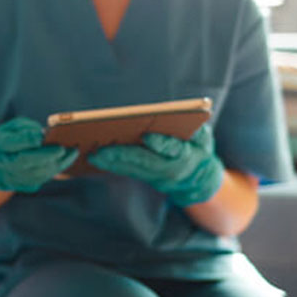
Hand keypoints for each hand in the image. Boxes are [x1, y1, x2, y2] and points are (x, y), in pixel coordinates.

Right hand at [0, 117, 77, 191]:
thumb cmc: (9, 140)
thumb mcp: (12, 128)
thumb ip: (26, 129)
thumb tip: (43, 135)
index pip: (11, 143)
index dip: (26, 140)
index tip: (40, 136)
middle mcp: (4, 164)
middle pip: (25, 161)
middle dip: (45, 155)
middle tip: (62, 149)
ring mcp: (14, 178)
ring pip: (37, 173)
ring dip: (56, 163)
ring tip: (72, 151)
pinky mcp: (25, 186)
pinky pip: (43, 178)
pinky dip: (57, 168)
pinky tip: (68, 159)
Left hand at [87, 124, 223, 206]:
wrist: (200, 181)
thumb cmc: (199, 149)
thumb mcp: (203, 138)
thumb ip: (196, 129)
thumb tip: (180, 116)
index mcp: (187, 155)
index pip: (173, 149)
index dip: (161, 143)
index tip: (146, 135)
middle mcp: (171, 169)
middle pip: (145, 161)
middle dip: (123, 155)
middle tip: (103, 149)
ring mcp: (157, 177)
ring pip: (133, 169)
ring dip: (112, 162)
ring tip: (93, 154)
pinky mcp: (146, 178)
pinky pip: (128, 172)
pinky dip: (112, 166)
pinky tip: (96, 159)